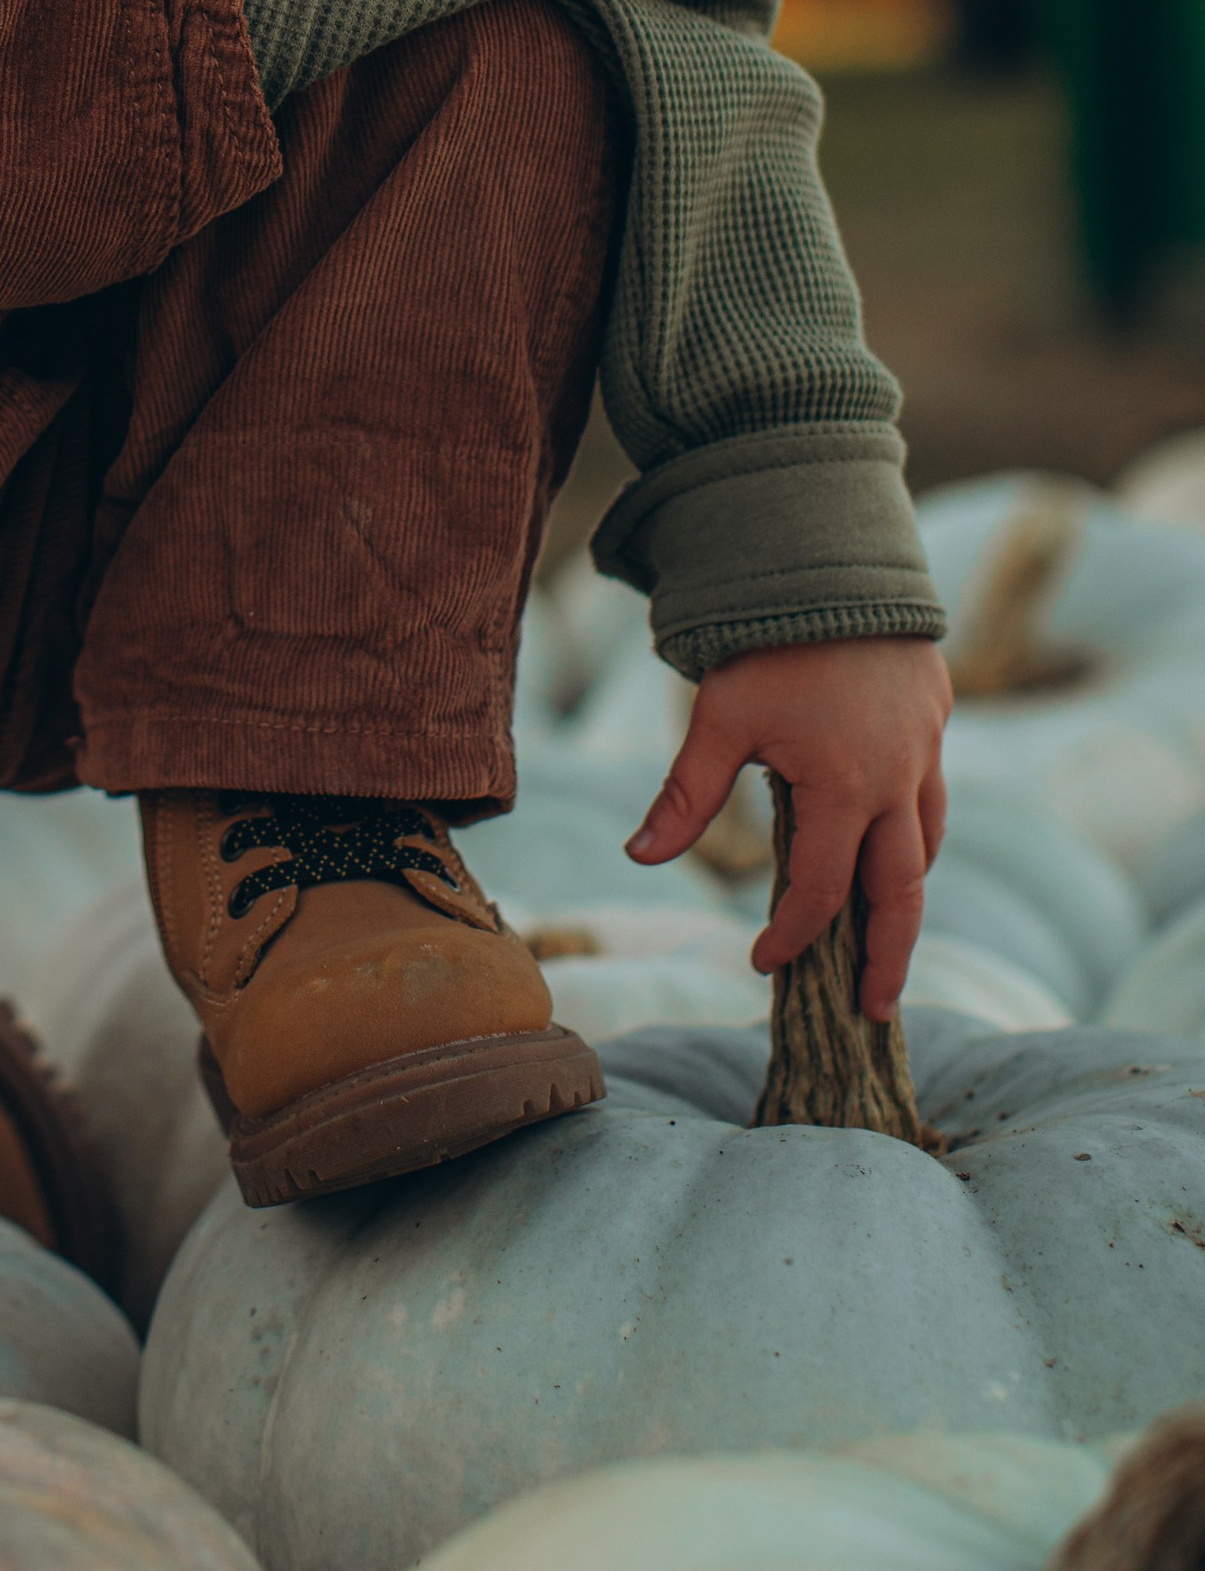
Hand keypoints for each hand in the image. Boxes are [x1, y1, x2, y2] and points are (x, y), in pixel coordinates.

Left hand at [623, 634, 951, 1017]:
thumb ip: (686, 797)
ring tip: (887, 940)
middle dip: (889, 958)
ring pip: (926, 847)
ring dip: (907, 897)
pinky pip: (933, 802)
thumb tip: (638, 857)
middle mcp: (899, 783)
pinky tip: (899, 850)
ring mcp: (924, 752)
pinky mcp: (933, 721)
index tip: (762, 961)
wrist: (834, 558)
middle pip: (903, 894)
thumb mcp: (719, 719)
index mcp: (847, 792)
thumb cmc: (770, 641)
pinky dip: (918, 840)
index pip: (821, 892)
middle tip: (877, 1012)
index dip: (792, 935)